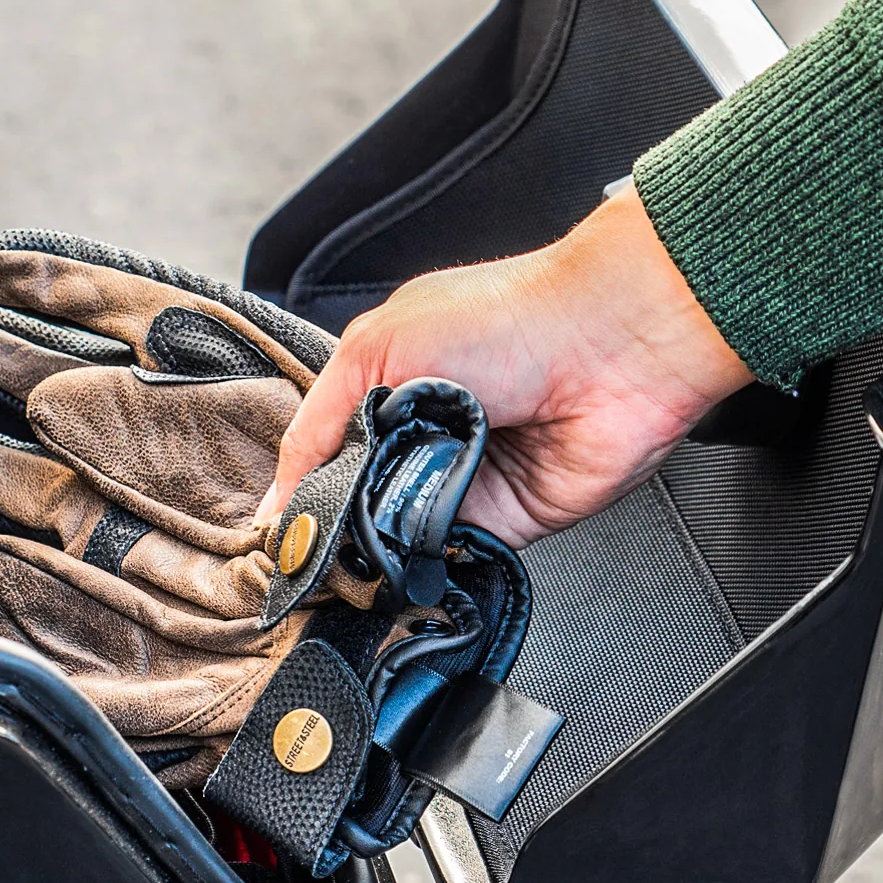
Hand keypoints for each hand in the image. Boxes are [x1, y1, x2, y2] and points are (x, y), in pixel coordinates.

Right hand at [258, 186, 754, 547]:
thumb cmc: (505, 319)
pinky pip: (452, 560)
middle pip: (357, 506)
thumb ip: (317, 426)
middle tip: (311, 552)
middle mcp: (422, 439)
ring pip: (398, 540)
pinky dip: (430, 563)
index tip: (273, 533)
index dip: (297, 493)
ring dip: (379, 548)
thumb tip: (279, 498)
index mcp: (387, 388)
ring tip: (358, 550)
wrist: (610, 343)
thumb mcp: (376, 352)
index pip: (324, 457)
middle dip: (336, 528)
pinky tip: (407, 556)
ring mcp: (460, 484)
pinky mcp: (504, 524)